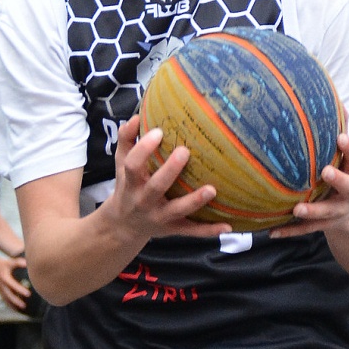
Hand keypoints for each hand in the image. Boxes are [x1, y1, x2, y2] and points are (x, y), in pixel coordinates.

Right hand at [0, 253, 31, 310]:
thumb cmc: (1, 263)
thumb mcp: (9, 262)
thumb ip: (18, 263)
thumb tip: (26, 264)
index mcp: (4, 278)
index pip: (13, 285)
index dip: (20, 290)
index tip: (28, 294)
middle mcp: (2, 285)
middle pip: (9, 295)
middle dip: (16, 301)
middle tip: (24, 306)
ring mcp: (0, 288)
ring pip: (6, 299)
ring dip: (12, 305)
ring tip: (20, 309)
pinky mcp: (0, 289)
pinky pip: (4, 298)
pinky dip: (9, 303)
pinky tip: (14, 308)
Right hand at [105, 117, 230, 240]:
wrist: (123, 226)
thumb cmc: (128, 187)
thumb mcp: (120, 164)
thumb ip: (126, 140)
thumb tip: (137, 117)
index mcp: (131, 183)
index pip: (133, 165)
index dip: (144, 149)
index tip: (159, 132)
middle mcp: (144, 201)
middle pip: (155, 187)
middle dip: (170, 171)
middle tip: (185, 152)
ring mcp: (159, 217)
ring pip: (177, 210)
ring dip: (194, 201)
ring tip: (212, 189)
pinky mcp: (173, 229)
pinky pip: (192, 231)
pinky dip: (209, 230)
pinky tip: (227, 225)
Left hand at [270, 133, 348, 239]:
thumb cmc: (341, 176)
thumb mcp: (345, 160)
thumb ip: (340, 133)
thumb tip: (335, 100)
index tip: (341, 137)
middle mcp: (347, 193)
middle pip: (347, 186)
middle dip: (338, 179)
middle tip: (325, 172)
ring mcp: (335, 212)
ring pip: (325, 213)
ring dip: (312, 211)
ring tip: (298, 208)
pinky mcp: (322, 226)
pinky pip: (304, 230)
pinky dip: (289, 230)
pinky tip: (271, 232)